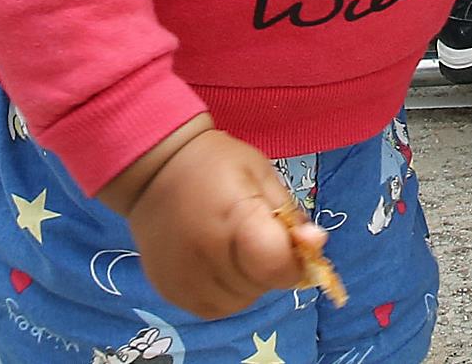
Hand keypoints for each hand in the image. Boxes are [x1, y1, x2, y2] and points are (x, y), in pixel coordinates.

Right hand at [109, 121, 307, 319]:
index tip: (293, 241)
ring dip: (248, 282)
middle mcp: (207, 257)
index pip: (277, 265)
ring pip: (240, 302)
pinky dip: (224, 291)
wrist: (154, 167)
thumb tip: (317, 244)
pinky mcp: (169, 291)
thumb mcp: (261, 174)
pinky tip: (216, 262)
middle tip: (254, 234)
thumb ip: (291, 214)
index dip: (294, 259)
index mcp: (235, 220)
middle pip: (261, 285)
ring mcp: (185, 279)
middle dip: (269, 266)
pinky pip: (213, 307)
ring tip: (233, 247)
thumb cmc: (216, 164)